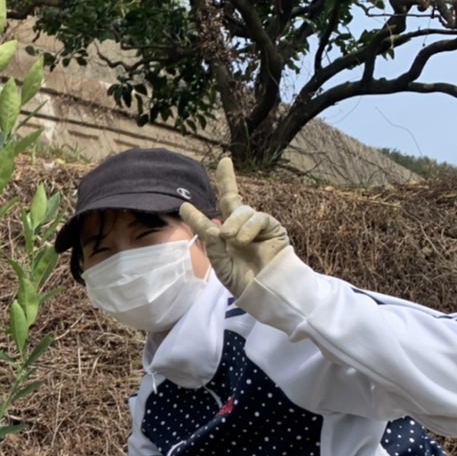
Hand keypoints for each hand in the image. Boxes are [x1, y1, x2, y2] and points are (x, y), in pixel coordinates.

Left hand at [179, 157, 289, 298]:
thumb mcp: (222, 267)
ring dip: (234, 222)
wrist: (268, 292)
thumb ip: (213, 247)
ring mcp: (256, 228)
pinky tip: (243, 239)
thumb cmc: (245, 284)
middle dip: (227, 180)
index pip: (209, 223)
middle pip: (232, 199)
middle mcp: (239, 230)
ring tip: (231, 239)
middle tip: (224, 163)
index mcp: (224, 241)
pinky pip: (259, 218)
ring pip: (242, 210)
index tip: (183, 206)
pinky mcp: (273, 228)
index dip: (196, 215)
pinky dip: (248, 227)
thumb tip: (211, 226)